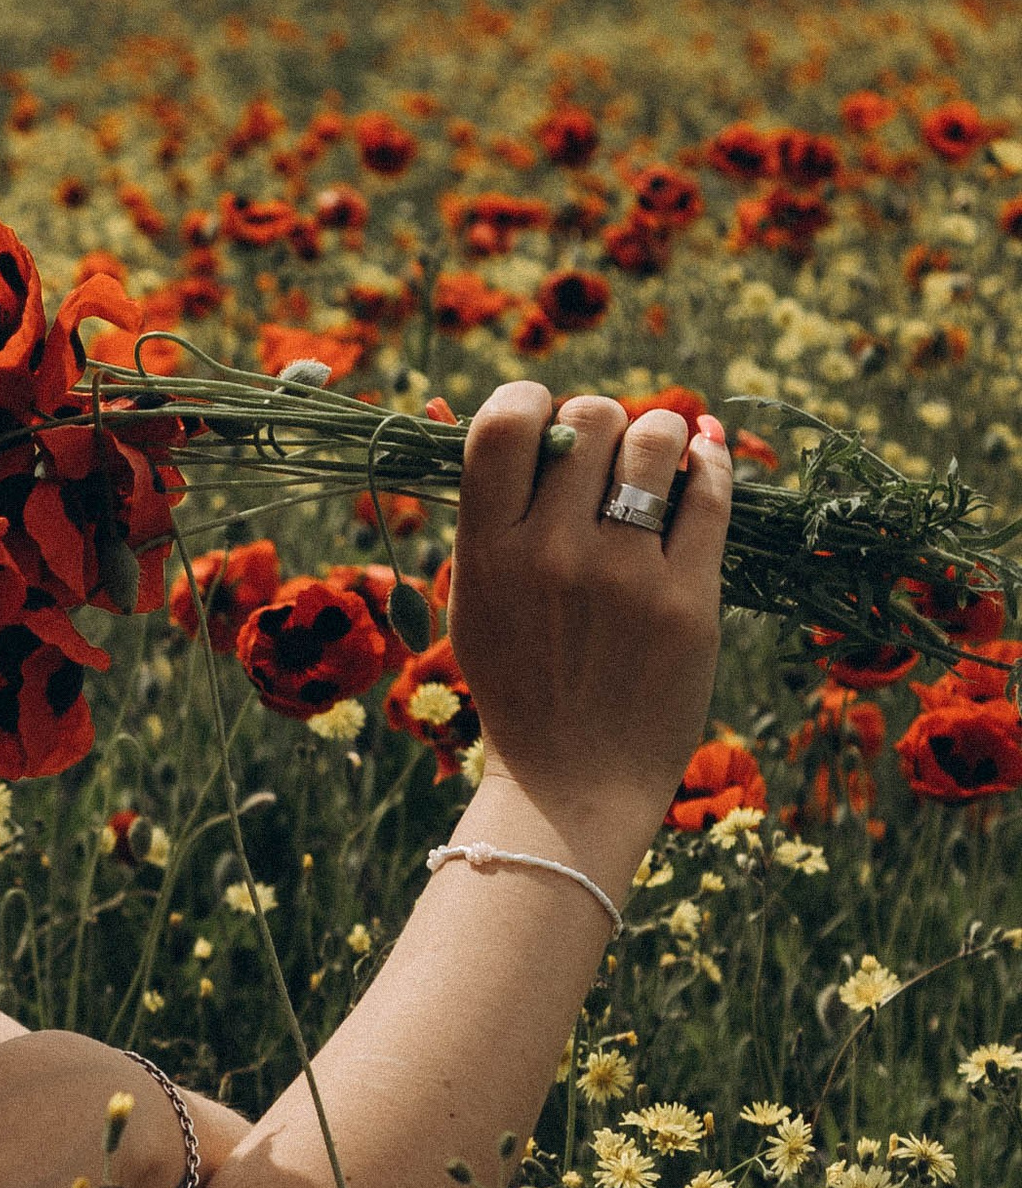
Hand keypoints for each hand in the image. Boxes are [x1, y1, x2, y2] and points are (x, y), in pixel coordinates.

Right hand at [449, 384, 731, 859]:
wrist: (573, 785)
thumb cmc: (519, 688)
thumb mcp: (475, 603)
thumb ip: (491, 518)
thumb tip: (530, 415)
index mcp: (486, 554)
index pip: (503, 422)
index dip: (531, 401)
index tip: (546, 423)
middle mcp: (551, 556)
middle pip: (591, 418)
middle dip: (604, 422)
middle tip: (607, 457)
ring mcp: (623, 578)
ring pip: (657, 441)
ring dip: (660, 436)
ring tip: (655, 464)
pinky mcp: (687, 601)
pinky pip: (711, 495)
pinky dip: (710, 467)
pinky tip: (701, 469)